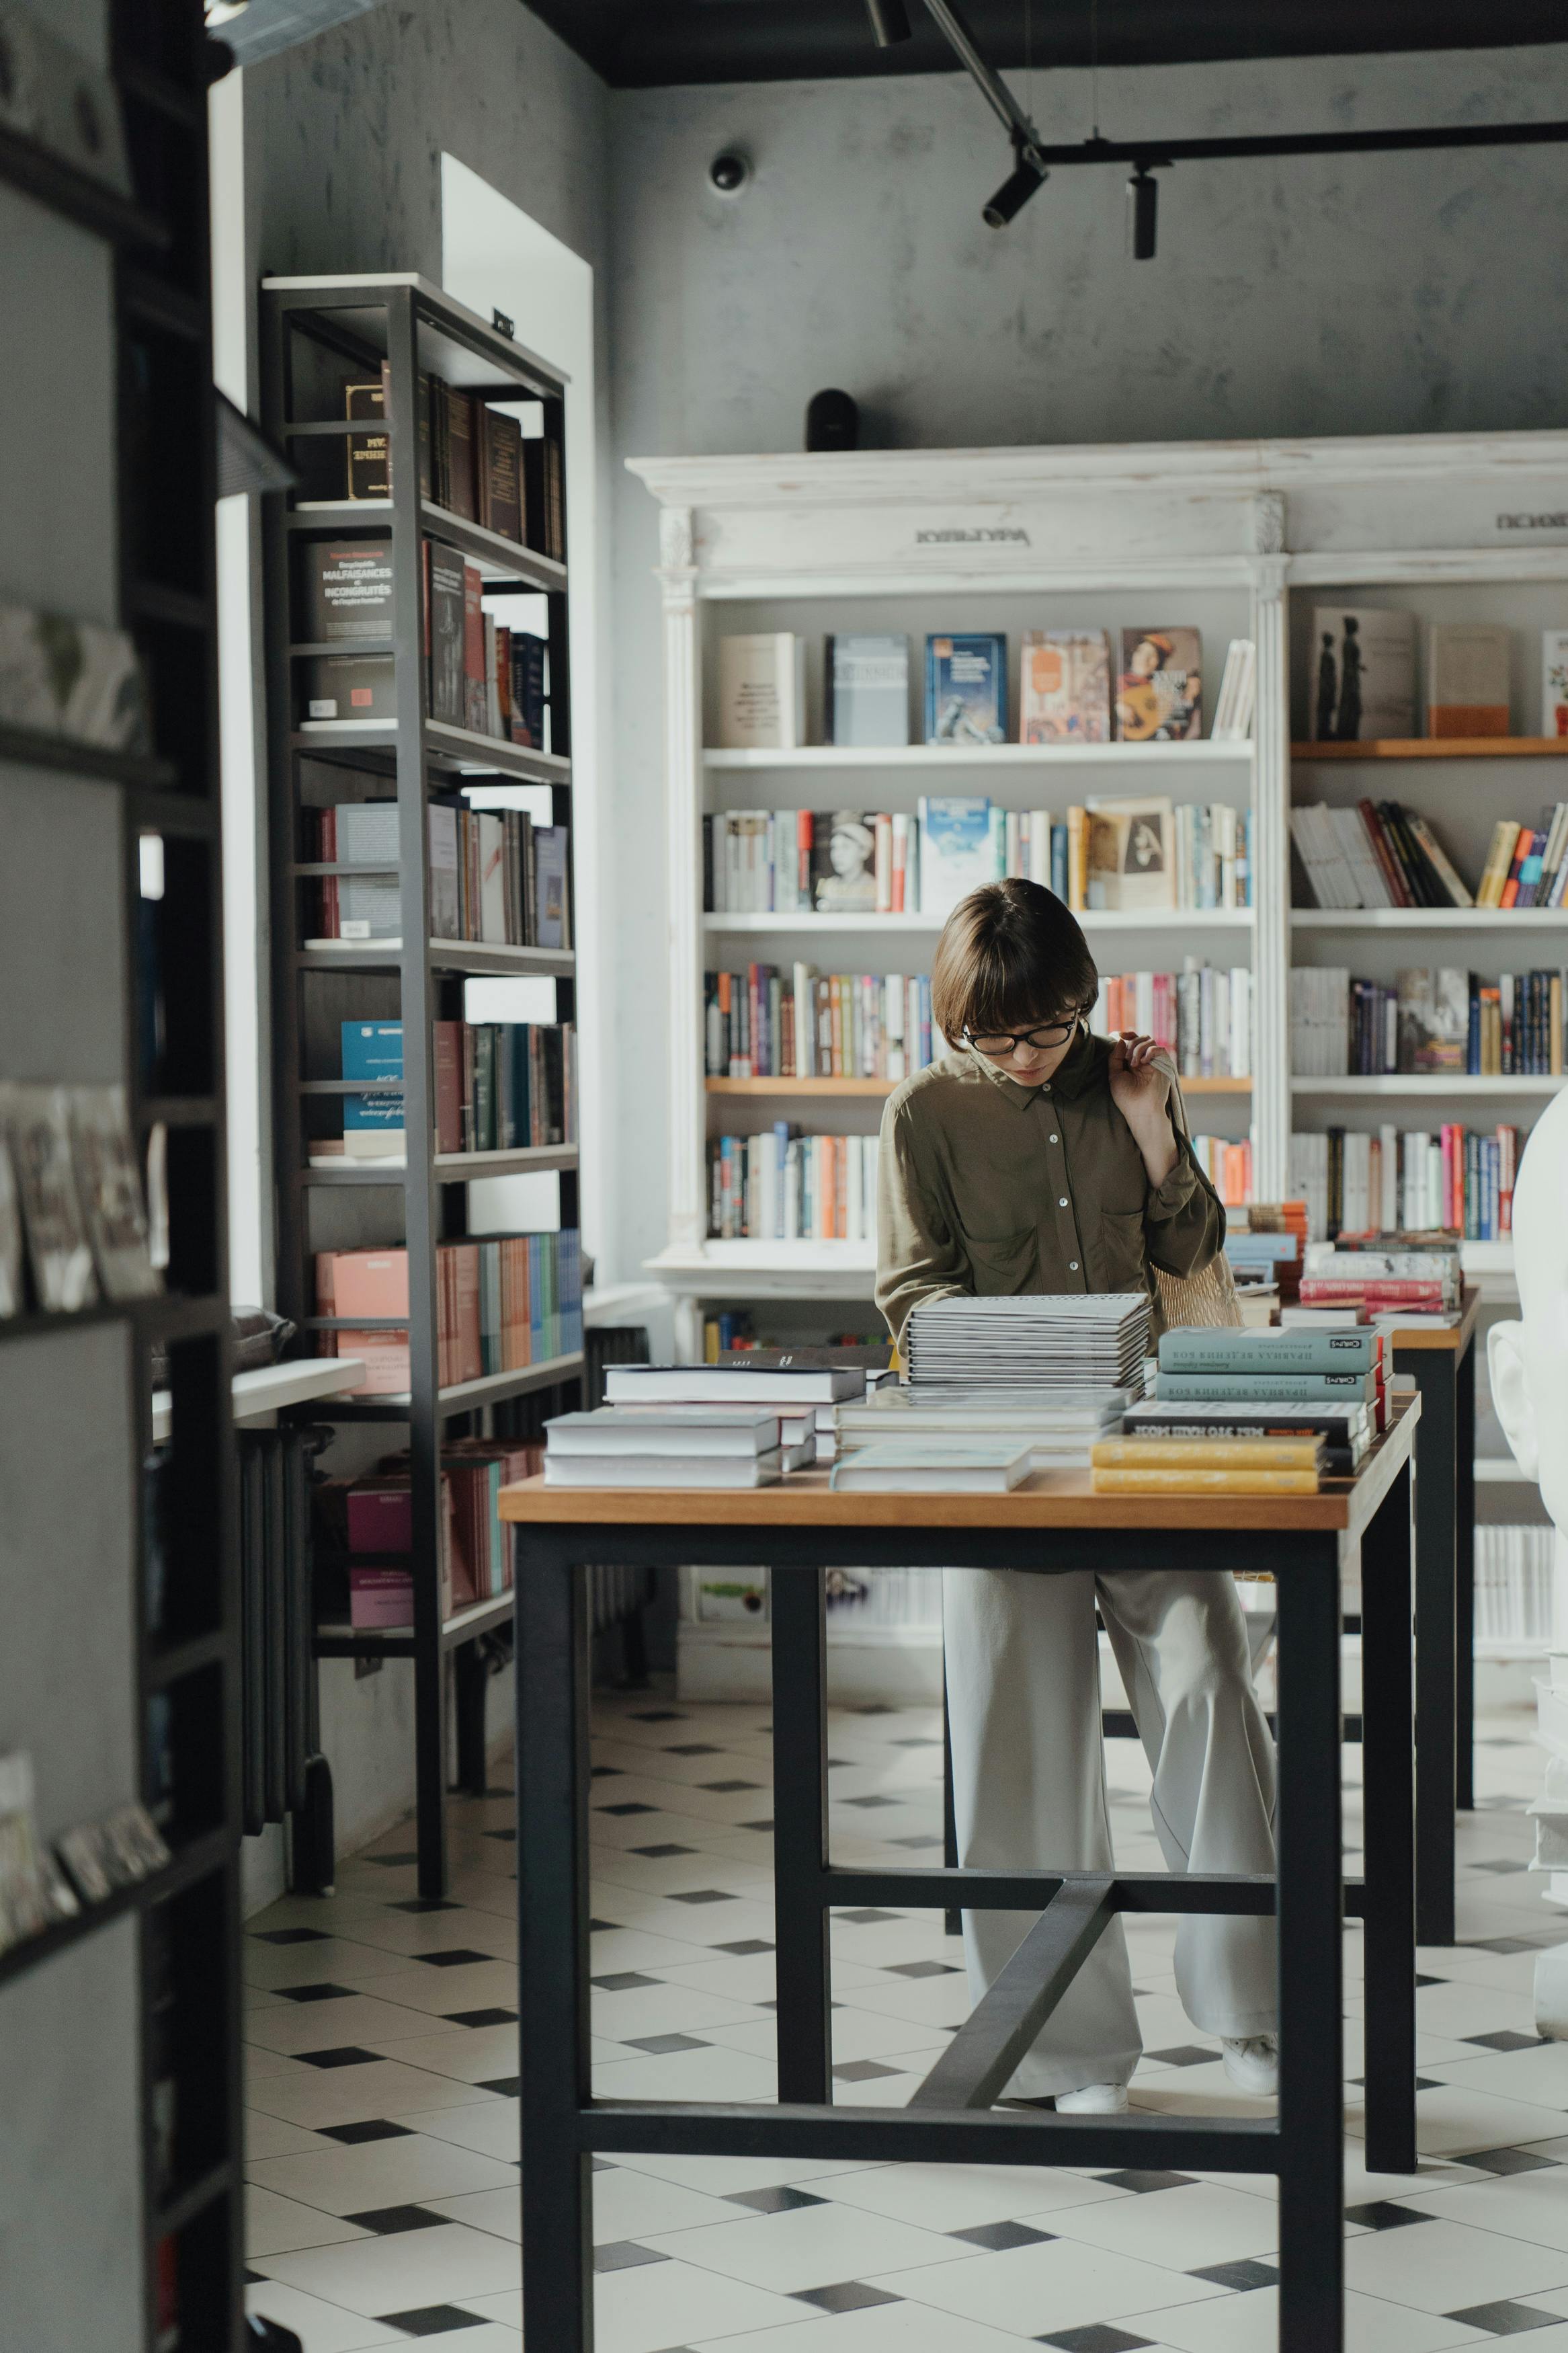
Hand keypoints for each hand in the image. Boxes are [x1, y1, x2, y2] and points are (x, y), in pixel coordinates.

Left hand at [1108, 1033, 1177, 1183]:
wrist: (1140, 1110)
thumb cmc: (1126, 1097)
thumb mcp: (1114, 1074)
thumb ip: (1115, 1057)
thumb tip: (1121, 1039)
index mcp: (1133, 1061)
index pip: (1131, 1041)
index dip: (1125, 1035)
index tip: (1118, 1035)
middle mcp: (1144, 1060)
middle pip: (1139, 1038)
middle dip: (1131, 1043)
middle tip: (1127, 1058)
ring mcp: (1154, 1062)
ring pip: (1148, 1040)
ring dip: (1138, 1048)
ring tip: (1133, 1063)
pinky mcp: (1164, 1065)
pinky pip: (1159, 1049)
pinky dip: (1149, 1052)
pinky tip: (1142, 1063)